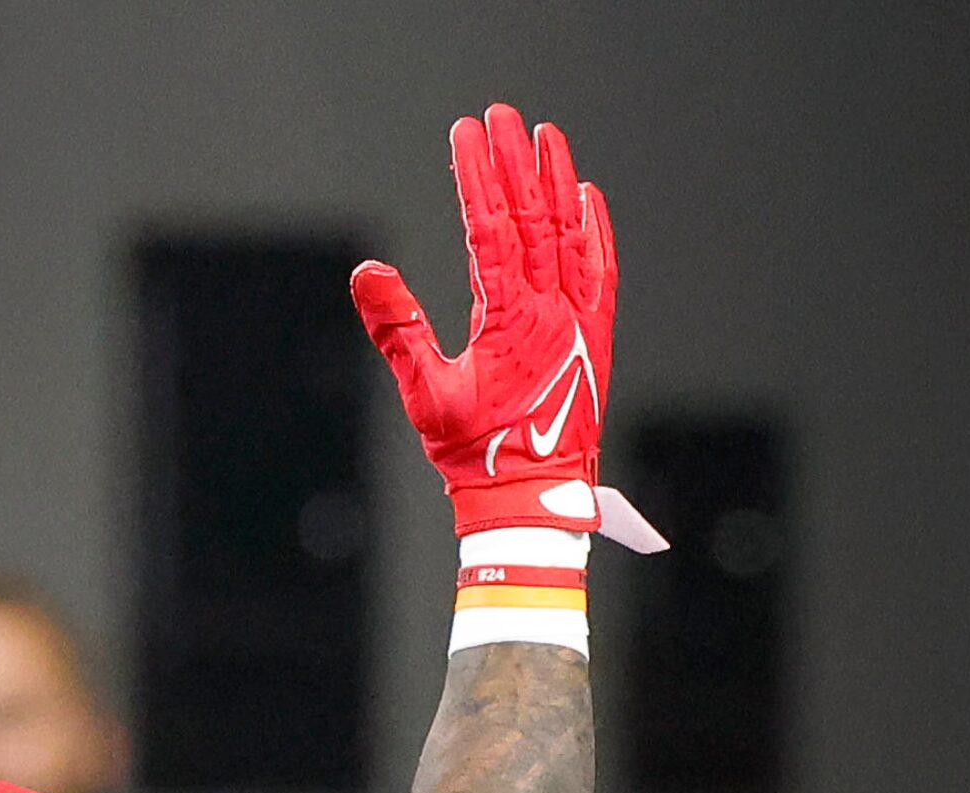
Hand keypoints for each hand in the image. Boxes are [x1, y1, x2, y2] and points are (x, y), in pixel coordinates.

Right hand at [352, 103, 614, 534]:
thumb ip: (398, 330)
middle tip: (501, 116)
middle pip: (534, 218)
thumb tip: (369, 272)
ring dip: (556, 181)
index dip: (478, 177)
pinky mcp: (595, 336)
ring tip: (545, 136)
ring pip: (570, 235)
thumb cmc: (477, 455)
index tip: (466, 135)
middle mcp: (552, 311)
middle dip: (515, 163)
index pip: (493, 229)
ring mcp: (579, 321)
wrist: (532, 498)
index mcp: (510, 321)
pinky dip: (595, 230)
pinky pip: (600, 270)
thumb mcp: (425, 395)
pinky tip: (587, 197)